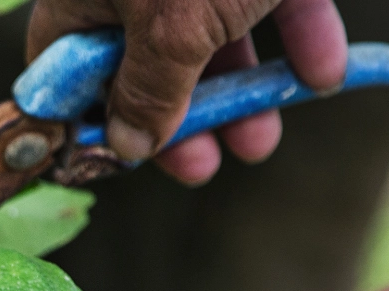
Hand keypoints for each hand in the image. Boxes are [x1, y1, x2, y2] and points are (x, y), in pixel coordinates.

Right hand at [27, 0, 347, 184]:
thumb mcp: (175, 27)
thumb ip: (148, 91)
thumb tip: (125, 145)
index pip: (65, 60)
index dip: (91, 115)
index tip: (126, 155)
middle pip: (144, 53)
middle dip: (181, 113)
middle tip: (204, 164)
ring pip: (210, 28)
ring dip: (240, 88)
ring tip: (262, 139)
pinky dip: (294, 34)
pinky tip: (323, 74)